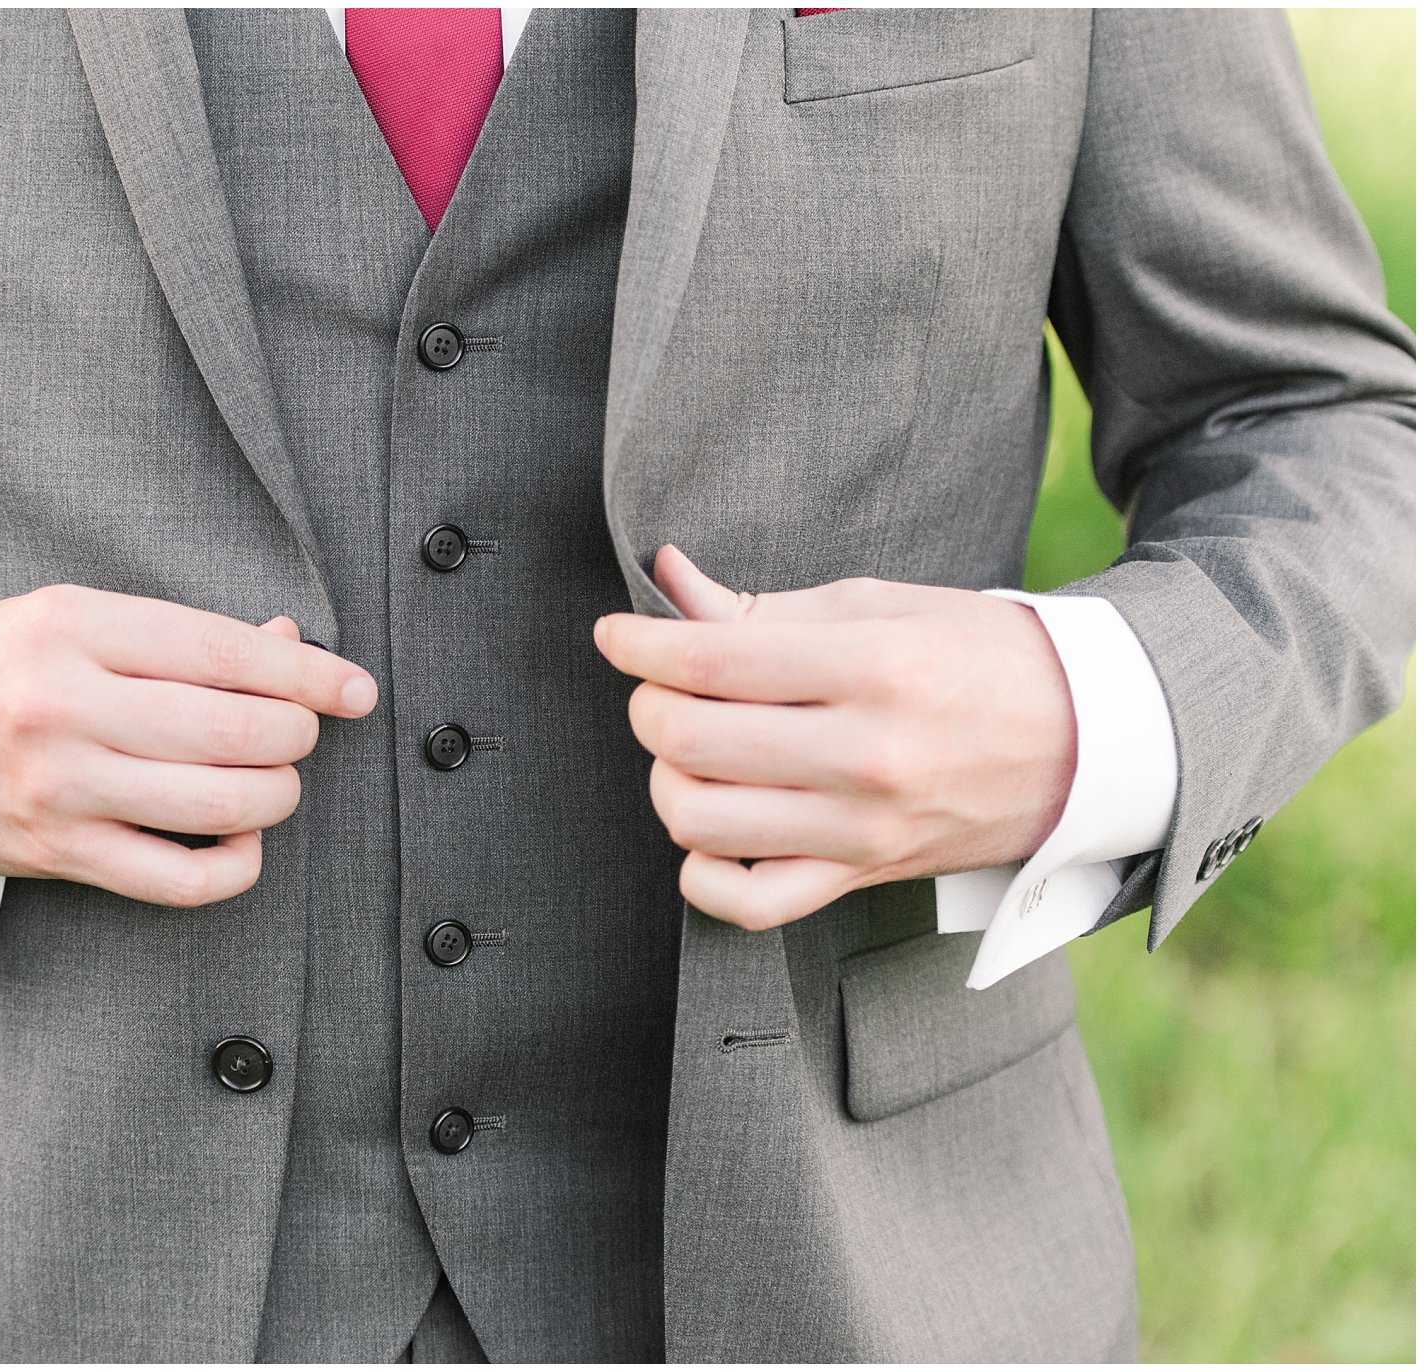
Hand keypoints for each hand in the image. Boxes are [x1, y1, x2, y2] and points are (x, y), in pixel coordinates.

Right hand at [0, 584, 377, 905]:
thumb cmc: (2, 667)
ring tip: (275, 781)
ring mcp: (59, 787)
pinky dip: (237, 865)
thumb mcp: (75, 618)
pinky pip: (181, 879)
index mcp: (73, 627)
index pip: (223, 651)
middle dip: (297, 736)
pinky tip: (243, 841)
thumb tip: (288, 645)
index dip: (307, 675)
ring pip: (220, 805)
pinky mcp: (57, 855)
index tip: (355, 689)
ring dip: (278, 795)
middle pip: (235, 731)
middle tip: (302, 734)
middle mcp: (64, 706)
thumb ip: (179, 635)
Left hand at [593, 546, 1076, 930]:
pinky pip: (751, 903)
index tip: (614, 634)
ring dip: (665, 779)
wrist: (1091, 740)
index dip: (640, 645)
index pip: (712, 661)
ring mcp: (862, 828)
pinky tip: (708, 827)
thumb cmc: (982, 656)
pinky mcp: (864, 878)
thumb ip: (766, 606)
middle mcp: (865, 755)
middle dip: (647, 705)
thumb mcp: (883, 605)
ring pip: (701, 821)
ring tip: (686, 750)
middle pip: (691, 739)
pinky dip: (703, 872)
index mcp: (873, 668)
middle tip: (656, 685)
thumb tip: (670, 582)